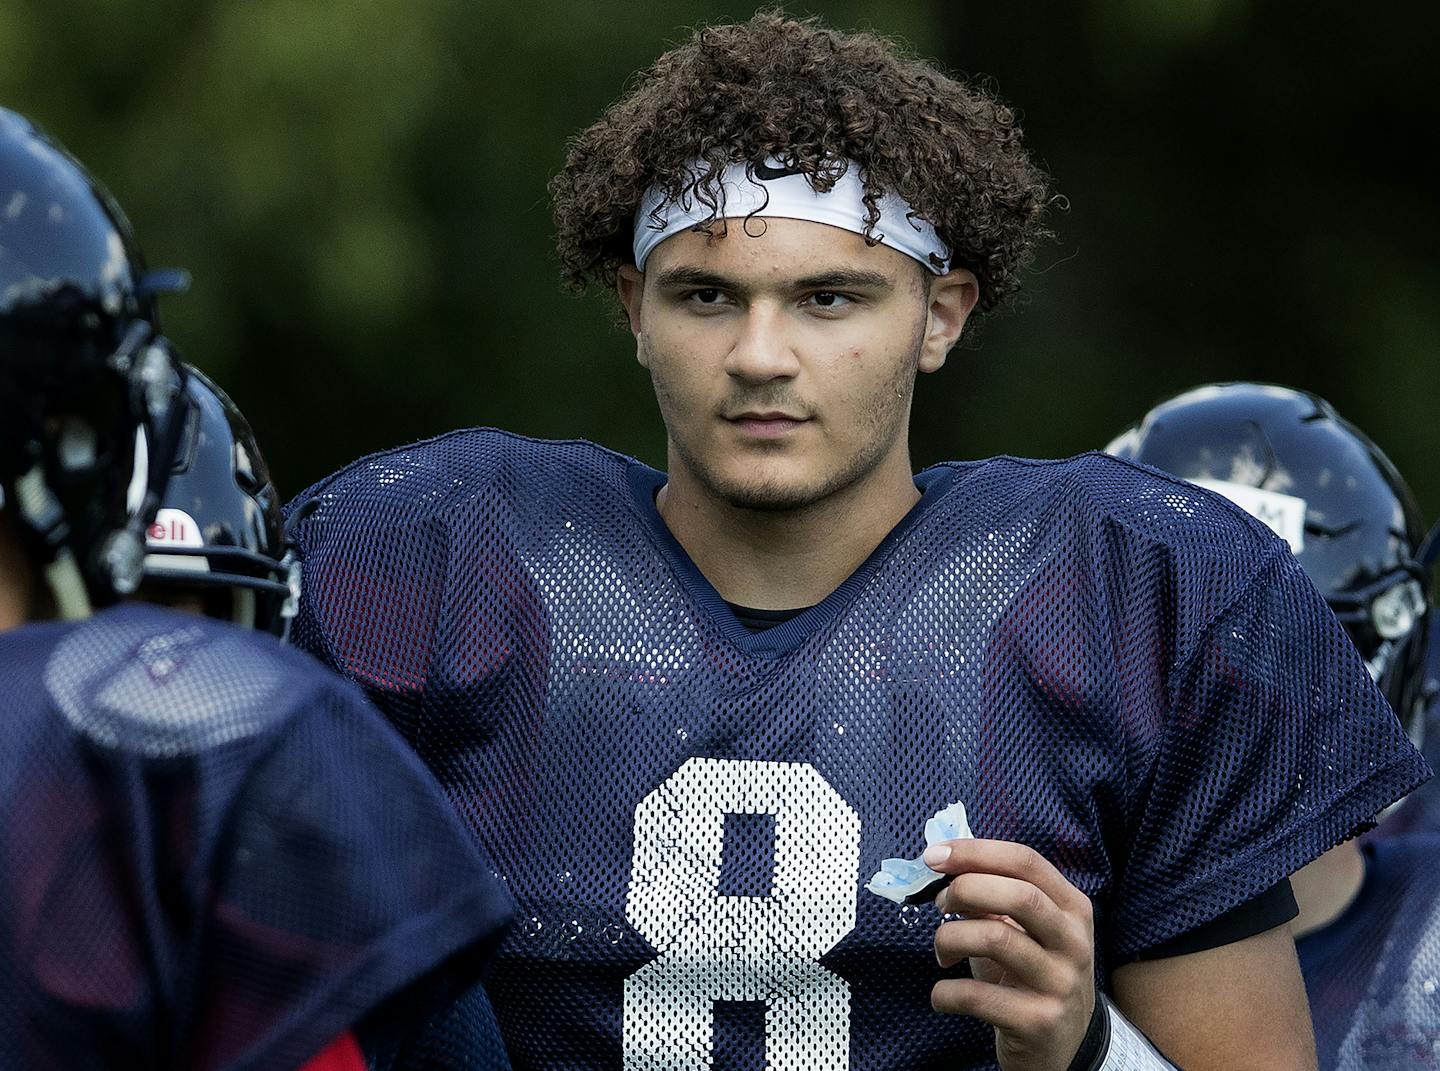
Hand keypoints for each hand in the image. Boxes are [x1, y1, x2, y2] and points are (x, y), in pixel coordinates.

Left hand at [924, 838, 1095, 1070]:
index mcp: (1072, 907)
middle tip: (939, 903)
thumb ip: (992, 897)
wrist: (1062, 1048)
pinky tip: (942, 995)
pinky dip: (945, 992)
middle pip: (1019, 896)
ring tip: (942, 951)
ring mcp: (1060, 984)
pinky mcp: (1039, 1022)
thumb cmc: (1029, 976)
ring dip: (949, 938)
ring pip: (996, 939)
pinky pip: (978, 996)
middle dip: (965, 889)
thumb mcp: (1021, 932)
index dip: (975, 852)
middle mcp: (1074, 942)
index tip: (934, 856)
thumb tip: (942, 865)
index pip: (1025, 861)